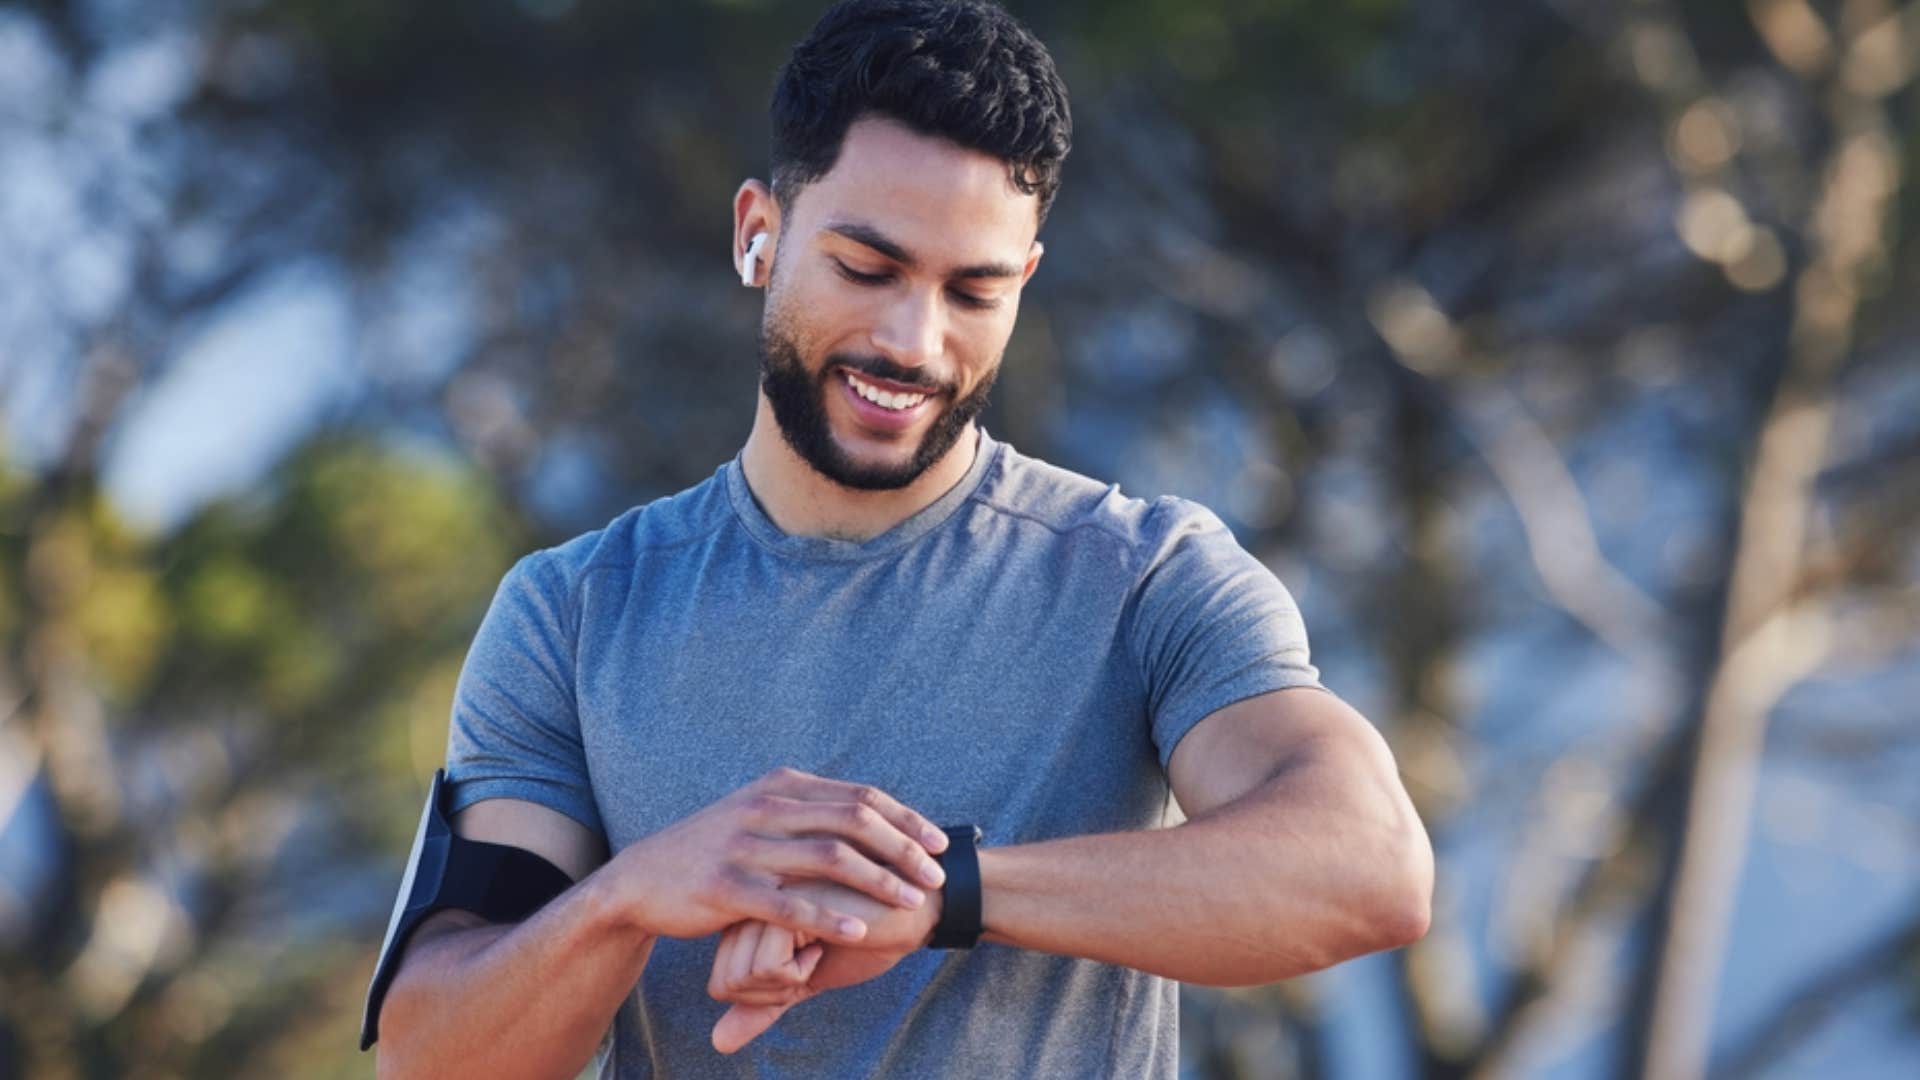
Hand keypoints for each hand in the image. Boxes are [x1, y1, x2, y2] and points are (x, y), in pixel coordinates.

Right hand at [603, 767, 947, 945]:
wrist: (643, 879)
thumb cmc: (715, 849)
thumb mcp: (761, 813)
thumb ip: (809, 807)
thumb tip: (871, 810)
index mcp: (782, 785)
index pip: (860, 796)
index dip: (906, 819)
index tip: (941, 842)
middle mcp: (766, 806)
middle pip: (854, 820)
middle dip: (903, 847)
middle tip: (936, 875)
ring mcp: (745, 845)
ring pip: (829, 858)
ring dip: (878, 880)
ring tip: (911, 902)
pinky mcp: (726, 886)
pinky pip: (789, 904)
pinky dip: (830, 918)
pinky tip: (859, 933)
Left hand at [707, 880, 941, 1052]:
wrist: (915, 911)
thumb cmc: (864, 938)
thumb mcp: (805, 980)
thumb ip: (760, 1006)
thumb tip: (718, 1044)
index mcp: (746, 912)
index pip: (720, 983)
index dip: (765, 995)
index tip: (803, 965)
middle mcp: (746, 899)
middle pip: (725, 983)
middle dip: (776, 991)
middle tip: (814, 958)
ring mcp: (762, 898)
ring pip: (742, 977)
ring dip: (791, 980)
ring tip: (823, 945)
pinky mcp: (784, 901)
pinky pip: (768, 967)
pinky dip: (803, 970)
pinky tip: (833, 938)